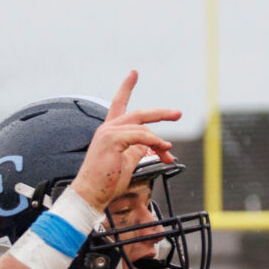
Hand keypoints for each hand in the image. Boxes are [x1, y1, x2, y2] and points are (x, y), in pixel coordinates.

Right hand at [68, 70, 180, 211]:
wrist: (90, 195)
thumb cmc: (106, 183)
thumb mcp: (127, 162)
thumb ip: (138, 149)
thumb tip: (152, 144)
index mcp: (109, 133)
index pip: (118, 105)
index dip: (126, 88)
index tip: (134, 73)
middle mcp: (107, 129)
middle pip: (138, 113)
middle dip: (160, 113)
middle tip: (177, 113)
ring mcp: (108, 133)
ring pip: (142, 126)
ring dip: (159, 140)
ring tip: (168, 151)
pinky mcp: (111, 140)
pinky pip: (140, 135)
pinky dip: (154, 141)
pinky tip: (163, 148)